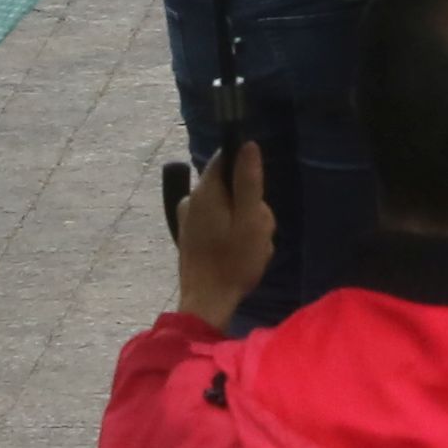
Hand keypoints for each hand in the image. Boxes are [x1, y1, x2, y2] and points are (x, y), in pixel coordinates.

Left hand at [172, 138, 274, 328]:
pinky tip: (238, 253)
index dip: (247, 170)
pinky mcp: (190, 235)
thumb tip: (248, 145)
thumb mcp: (250, 220)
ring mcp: (188, 218)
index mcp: (205, 191)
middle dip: (249, 202)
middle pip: (229, 184)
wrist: (207, 302)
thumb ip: (249, 182)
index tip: (258, 195)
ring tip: (251, 247)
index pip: (226, 157)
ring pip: (226, 205)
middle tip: (258, 230)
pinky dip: (231, 232)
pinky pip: (217, 222)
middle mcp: (192, 199)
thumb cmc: (233, 262)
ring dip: (243, 221)